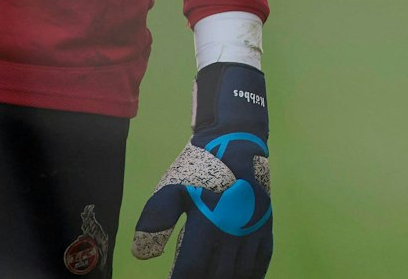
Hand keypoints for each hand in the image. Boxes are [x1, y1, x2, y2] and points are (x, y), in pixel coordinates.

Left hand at [134, 63, 272, 278]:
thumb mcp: (172, 186)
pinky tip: (236, 278)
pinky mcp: (265, 229)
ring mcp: (254, 232)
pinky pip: (260, 265)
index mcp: (209, 223)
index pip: (191, 269)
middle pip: (217, 276)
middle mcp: (234, 232)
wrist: (237, 141)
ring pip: (240, 274)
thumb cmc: (201, 165)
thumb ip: (156, 219)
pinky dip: (248, 277)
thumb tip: (142, 255)